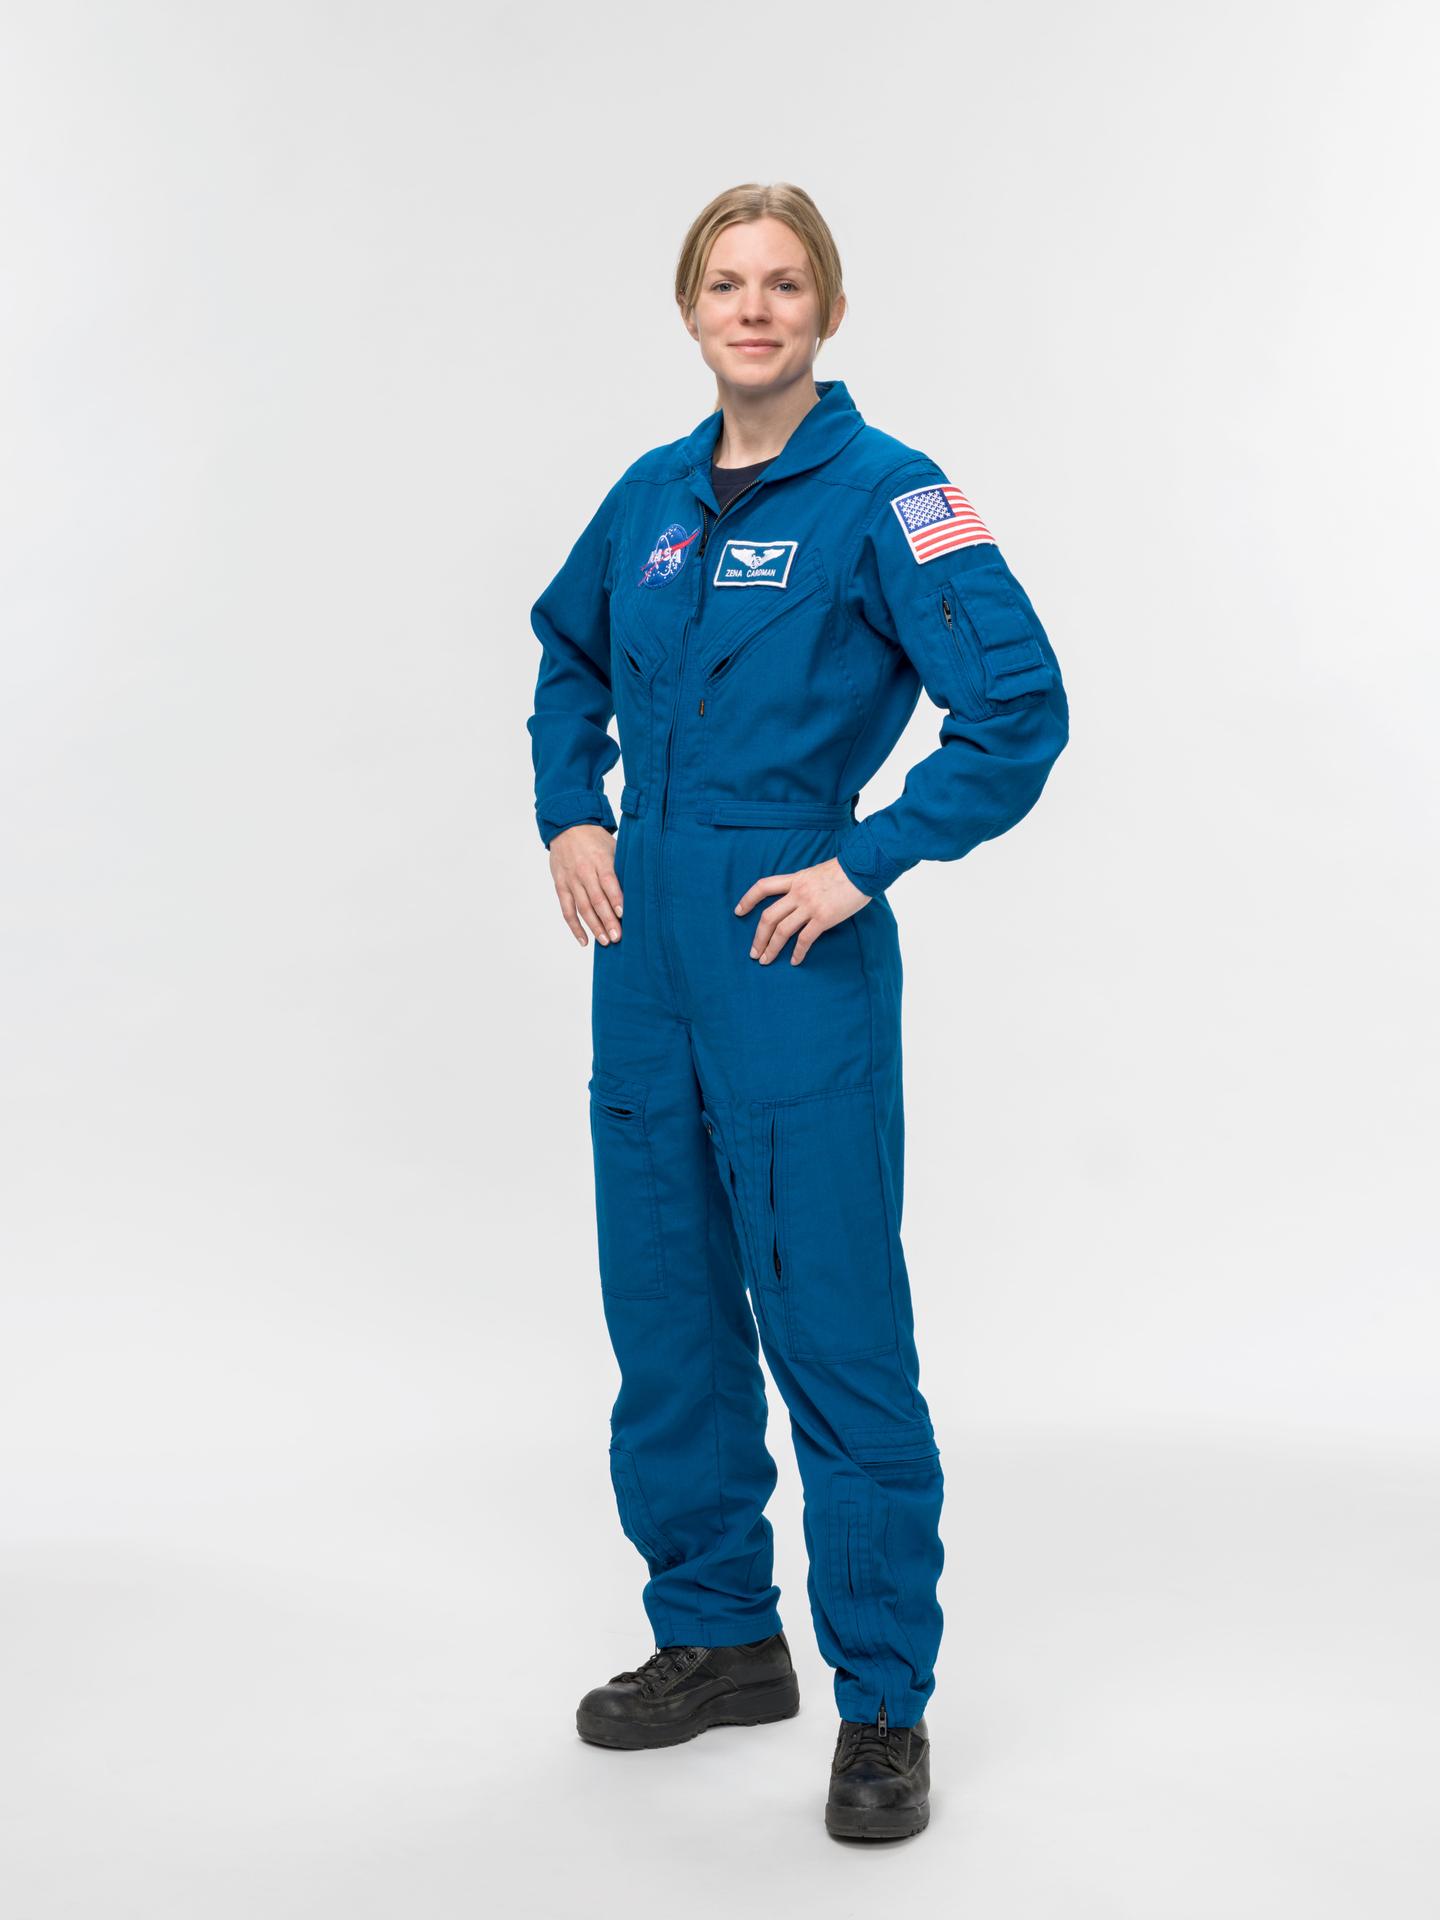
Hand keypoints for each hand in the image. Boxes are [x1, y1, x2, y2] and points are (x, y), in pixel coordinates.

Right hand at [548, 824, 622, 946]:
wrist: (567, 826)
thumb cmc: (595, 839)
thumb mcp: (613, 847)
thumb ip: (622, 867)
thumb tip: (641, 889)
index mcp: (600, 859)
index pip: (608, 881)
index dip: (616, 899)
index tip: (623, 915)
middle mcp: (584, 871)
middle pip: (596, 899)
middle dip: (608, 920)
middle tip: (618, 937)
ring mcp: (571, 880)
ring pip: (583, 907)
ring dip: (594, 927)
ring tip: (605, 941)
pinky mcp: (561, 886)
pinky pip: (567, 910)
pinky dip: (575, 927)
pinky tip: (584, 941)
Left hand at [734, 857, 871, 965]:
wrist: (863, 868)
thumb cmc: (844, 871)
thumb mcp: (816, 873)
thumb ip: (803, 886)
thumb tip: (796, 902)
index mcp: (795, 879)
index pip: (763, 887)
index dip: (748, 900)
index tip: (738, 912)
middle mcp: (798, 892)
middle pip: (768, 916)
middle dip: (758, 937)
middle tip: (753, 953)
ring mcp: (810, 905)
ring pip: (782, 930)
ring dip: (771, 948)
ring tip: (766, 960)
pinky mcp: (824, 917)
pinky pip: (805, 939)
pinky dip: (797, 952)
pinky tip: (794, 961)